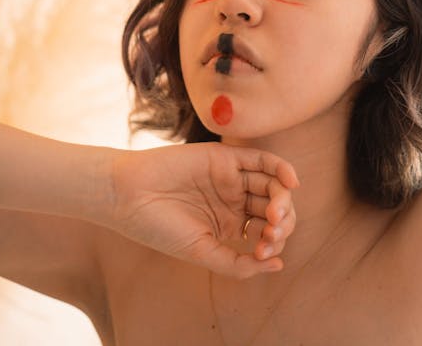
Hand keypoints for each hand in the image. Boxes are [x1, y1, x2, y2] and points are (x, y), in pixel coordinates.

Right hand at [109, 141, 298, 278]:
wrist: (130, 196)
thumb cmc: (160, 227)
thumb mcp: (202, 253)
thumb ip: (238, 263)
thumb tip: (278, 265)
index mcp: (230, 223)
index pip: (266, 230)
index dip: (273, 242)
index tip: (262, 251)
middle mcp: (234, 199)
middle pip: (273, 207)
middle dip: (281, 222)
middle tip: (272, 232)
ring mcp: (231, 178)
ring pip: (271, 185)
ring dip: (282, 200)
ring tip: (275, 215)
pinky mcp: (226, 157)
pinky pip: (261, 159)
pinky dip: (281, 168)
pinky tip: (291, 182)